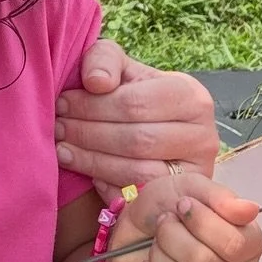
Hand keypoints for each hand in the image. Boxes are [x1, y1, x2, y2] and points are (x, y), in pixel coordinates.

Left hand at [55, 43, 218, 198]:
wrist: (155, 129)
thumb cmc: (133, 94)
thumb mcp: (121, 67)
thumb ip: (104, 60)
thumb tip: (96, 83)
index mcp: (191, 96)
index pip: (135, 104)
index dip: (92, 106)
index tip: (61, 104)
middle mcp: (203, 137)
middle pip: (136, 140)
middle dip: (88, 134)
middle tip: (57, 128)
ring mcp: (195, 174)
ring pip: (137, 172)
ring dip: (91, 161)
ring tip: (62, 149)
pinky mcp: (179, 201)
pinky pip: (139, 200)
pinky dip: (107, 187)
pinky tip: (85, 173)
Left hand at [105, 171, 261, 261]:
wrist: (135, 228)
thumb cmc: (167, 206)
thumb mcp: (191, 187)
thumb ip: (221, 197)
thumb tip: (251, 209)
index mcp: (249, 243)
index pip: (234, 244)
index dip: (200, 222)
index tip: (181, 205)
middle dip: (171, 236)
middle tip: (164, 224)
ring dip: (159, 255)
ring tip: (157, 244)